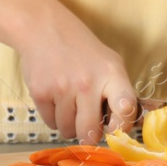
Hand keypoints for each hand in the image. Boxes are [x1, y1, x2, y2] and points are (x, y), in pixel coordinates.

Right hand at [20, 17, 137, 144]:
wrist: (45, 30)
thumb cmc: (82, 51)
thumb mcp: (109, 63)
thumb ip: (118, 91)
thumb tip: (122, 128)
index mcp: (111, 73)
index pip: (126, 108)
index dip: (122, 127)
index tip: (114, 131)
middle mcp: (88, 83)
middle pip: (91, 131)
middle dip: (89, 135)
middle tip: (88, 127)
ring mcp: (63, 89)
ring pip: (68, 131)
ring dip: (69, 125)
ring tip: (69, 104)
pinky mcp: (41, 93)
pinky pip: (50, 124)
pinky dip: (54, 118)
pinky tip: (55, 98)